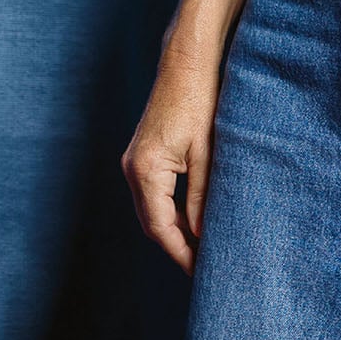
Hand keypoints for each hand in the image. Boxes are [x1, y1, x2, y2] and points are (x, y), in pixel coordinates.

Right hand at [121, 44, 221, 275]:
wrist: (185, 65)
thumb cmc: (199, 103)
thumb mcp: (207, 156)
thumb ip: (202, 198)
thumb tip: (203, 236)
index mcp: (146, 170)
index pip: (161, 228)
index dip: (181, 254)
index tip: (202, 274)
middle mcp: (133, 168)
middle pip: (153, 225)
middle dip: (178, 249)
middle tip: (206, 269)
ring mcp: (135, 162)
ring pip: (154, 213)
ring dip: (176, 233)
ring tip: (204, 251)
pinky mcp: (144, 156)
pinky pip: (156, 196)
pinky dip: (174, 214)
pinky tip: (197, 224)